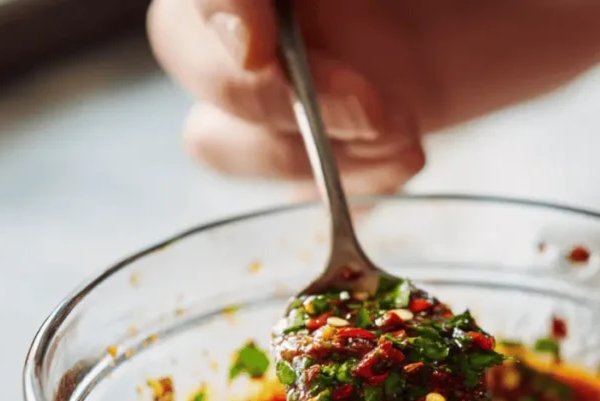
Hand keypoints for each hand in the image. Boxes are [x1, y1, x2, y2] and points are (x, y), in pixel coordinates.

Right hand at [146, 0, 599, 192]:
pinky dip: (342, 186)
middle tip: (371, 106)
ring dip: (300, 155)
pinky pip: (300, 180)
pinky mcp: (356, 126)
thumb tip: (258, 16)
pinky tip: (409, 156)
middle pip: (190, 58)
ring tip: (404, 136)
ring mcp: (315, 70)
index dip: (211, 17)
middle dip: (268, 98)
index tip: (259, 46)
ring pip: (224, 134)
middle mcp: (286, 13)